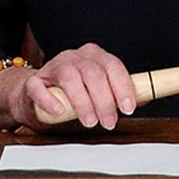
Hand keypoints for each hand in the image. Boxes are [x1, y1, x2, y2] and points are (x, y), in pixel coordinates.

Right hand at [0, 43, 136, 130]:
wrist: (35, 96)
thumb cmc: (70, 95)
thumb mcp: (97, 92)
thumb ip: (117, 94)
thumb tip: (145, 98)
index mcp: (94, 56)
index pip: (112, 65)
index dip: (122, 87)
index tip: (128, 107)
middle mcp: (74, 57)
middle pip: (93, 73)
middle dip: (104, 100)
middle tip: (109, 122)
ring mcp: (53, 67)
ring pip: (70, 77)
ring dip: (82, 101)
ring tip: (89, 121)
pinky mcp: (33, 82)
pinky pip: (39, 87)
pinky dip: (50, 100)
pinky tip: (59, 112)